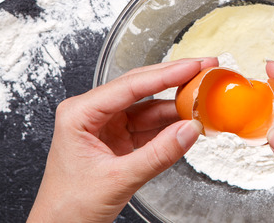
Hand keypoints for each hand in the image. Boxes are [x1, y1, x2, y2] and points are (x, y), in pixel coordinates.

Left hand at [28, 58, 217, 222]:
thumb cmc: (69, 207)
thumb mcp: (117, 180)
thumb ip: (157, 155)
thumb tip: (189, 130)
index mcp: (80, 113)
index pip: (130, 86)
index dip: (166, 74)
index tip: (192, 66)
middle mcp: (92, 114)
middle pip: (140, 88)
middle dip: (174, 79)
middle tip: (204, 68)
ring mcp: (106, 127)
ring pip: (148, 107)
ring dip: (176, 105)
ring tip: (202, 99)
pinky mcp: (117, 140)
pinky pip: (149, 126)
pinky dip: (170, 125)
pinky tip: (188, 121)